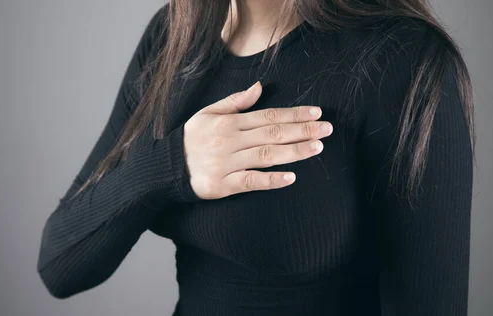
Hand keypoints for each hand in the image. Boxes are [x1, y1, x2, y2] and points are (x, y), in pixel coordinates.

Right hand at [183, 81, 333, 199]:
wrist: (165, 167)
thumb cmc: (190, 139)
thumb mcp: (208, 113)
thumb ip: (235, 101)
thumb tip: (259, 87)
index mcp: (229, 123)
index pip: (268, 116)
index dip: (294, 114)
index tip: (317, 113)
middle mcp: (230, 141)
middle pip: (272, 134)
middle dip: (302, 131)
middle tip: (327, 130)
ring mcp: (227, 164)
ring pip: (266, 156)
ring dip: (293, 152)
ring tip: (317, 148)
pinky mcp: (222, 185)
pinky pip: (250, 182)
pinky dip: (270, 180)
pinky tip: (291, 178)